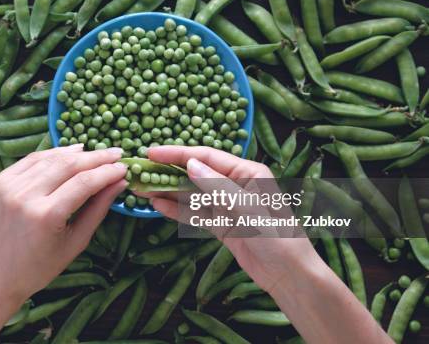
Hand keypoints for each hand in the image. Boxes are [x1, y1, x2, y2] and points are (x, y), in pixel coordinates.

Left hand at [0, 145, 126, 311]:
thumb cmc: (39, 267)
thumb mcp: (75, 242)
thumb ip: (98, 209)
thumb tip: (119, 182)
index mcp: (46, 216)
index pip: (84, 183)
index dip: (107, 172)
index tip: (124, 167)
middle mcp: (25, 196)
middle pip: (68, 165)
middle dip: (96, 157)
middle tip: (116, 153)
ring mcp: (8, 186)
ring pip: (50, 158)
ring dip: (75, 153)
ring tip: (96, 152)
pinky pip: (31, 160)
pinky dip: (52, 154)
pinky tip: (68, 152)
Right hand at [136, 145, 318, 293]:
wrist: (290, 276)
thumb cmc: (279, 239)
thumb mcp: (249, 210)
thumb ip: (219, 187)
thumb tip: (191, 165)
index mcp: (248, 173)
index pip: (207, 157)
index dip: (178, 154)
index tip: (152, 152)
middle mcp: (236, 184)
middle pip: (195, 173)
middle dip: (168, 171)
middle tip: (140, 170)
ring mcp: (226, 205)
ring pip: (191, 194)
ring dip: (168, 190)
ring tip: (141, 187)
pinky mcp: (221, 224)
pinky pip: (194, 213)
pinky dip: (176, 209)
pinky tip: (157, 205)